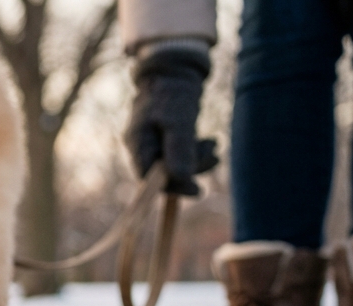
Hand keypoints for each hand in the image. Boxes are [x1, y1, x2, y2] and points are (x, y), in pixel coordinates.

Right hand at [125, 43, 218, 195]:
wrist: (175, 66)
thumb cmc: (174, 91)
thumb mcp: (179, 120)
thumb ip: (179, 150)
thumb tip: (181, 180)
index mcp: (137, 143)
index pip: (148, 178)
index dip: (172, 187)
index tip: (198, 191)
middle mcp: (142, 145)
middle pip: (164, 172)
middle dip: (192, 168)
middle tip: (215, 155)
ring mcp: (153, 141)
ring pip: (175, 162)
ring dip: (198, 158)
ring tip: (215, 143)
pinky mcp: (165, 136)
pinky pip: (180, 152)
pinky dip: (196, 150)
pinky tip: (209, 142)